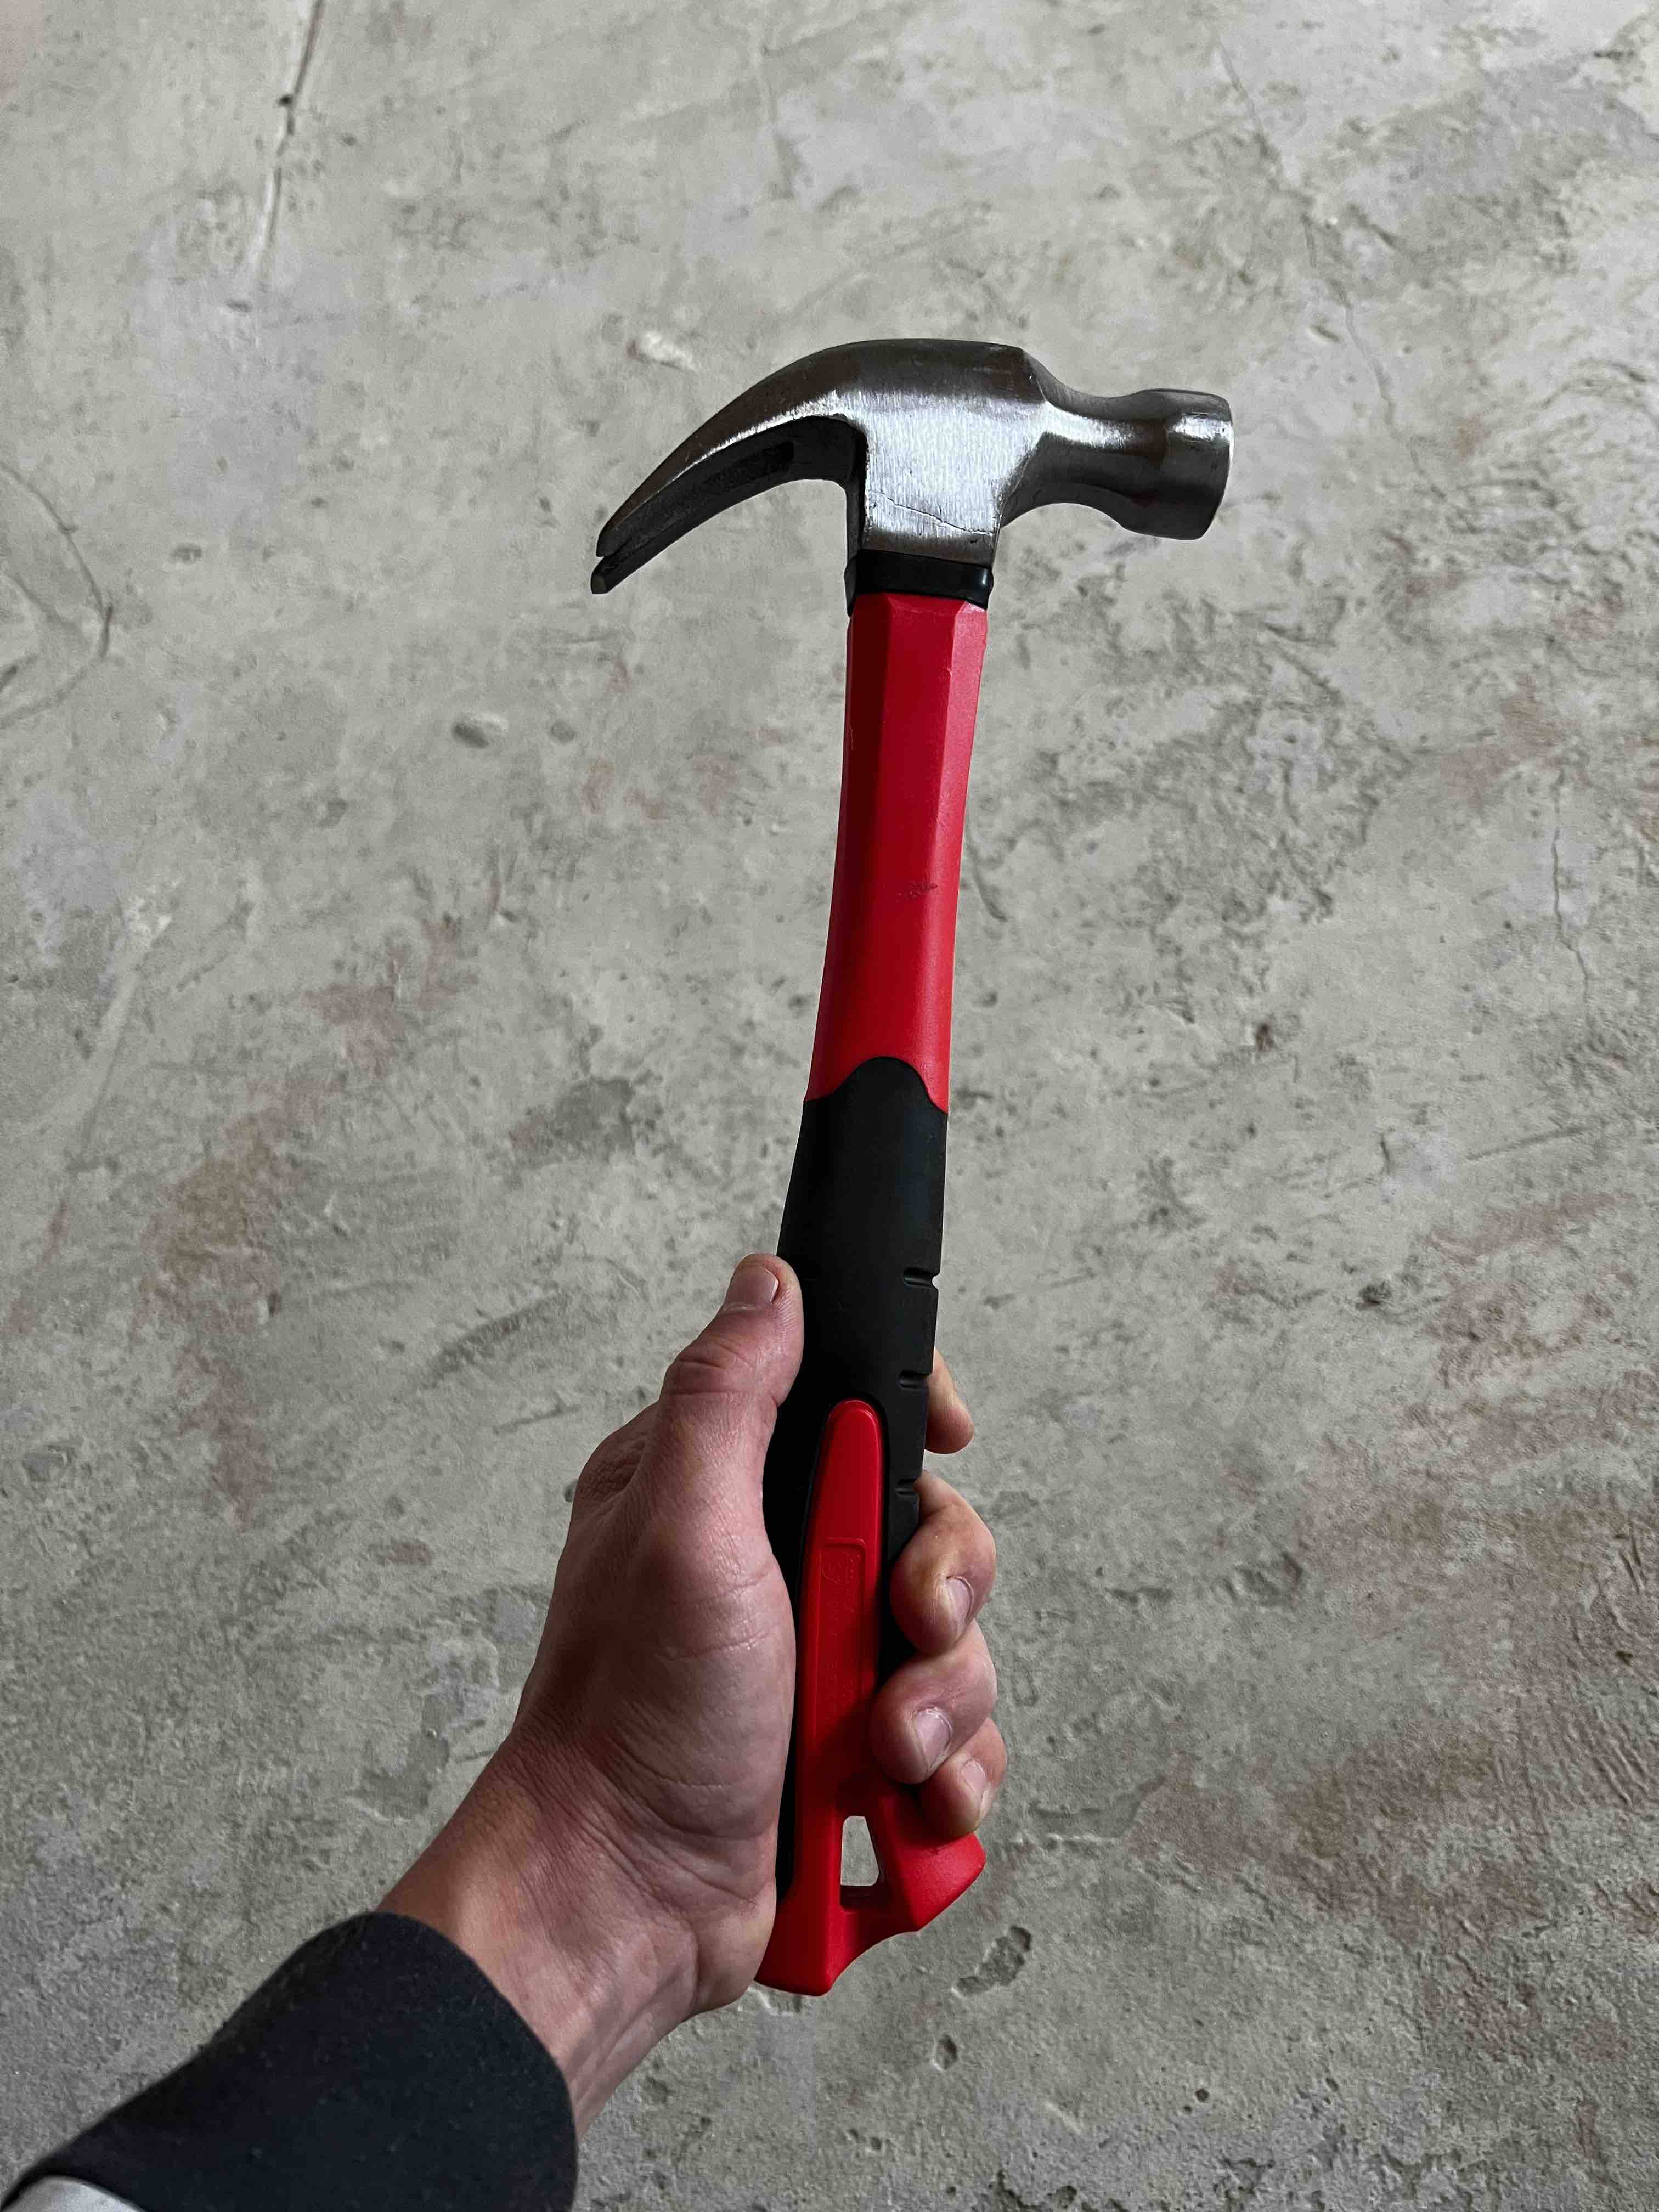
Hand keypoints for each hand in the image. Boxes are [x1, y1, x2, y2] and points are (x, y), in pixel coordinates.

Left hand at [383, 1253, 1003, 2132]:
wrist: (629, 1900)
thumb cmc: (632, 1720)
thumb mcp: (678, 1529)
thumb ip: (725, 1398)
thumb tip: (767, 1281)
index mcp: (722, 1487)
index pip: (850, 1400)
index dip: (911, 1415)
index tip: (940, 1441)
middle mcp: (775, 1562)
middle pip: (927, 1526)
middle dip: (938, 1591)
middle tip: (901, 1632)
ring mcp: (819, 1657)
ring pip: (955, 1641)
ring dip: (942, 1705)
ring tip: (882, 1755)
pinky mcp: (852, 1745)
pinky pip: (956, 1737)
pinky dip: (943, 1778)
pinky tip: (900, 1807)